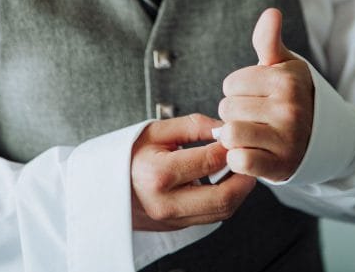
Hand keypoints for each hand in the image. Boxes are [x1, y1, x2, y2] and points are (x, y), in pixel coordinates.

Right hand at [131, 113, 255, 230]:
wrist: (103, 185)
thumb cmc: (129, 153)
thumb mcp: (155, 130)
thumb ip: (192, 126)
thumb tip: (224, 128)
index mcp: (158, 173)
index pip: (209, 161)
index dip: (229, 146)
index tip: (237, 134)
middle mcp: (165, 202)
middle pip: (222, 197)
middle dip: (245, 176)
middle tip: (251, 157)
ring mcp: (171, 219)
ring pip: (221, 212)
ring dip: (239, 191)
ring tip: (242, 168)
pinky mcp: (176, 227)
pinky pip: (211, 217)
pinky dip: (226, 200)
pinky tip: (226, 181)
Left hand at [218, 8, 313, 181]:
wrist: (323, 137)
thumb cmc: (294, 95)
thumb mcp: (284, 65)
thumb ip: (269, 40)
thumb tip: (271, 12)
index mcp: (286, 81)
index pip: (231, 83)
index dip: (237, 89)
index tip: (254, 95)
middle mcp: (289, 109)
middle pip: (227, 108)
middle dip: (234, 112)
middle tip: (252, 116)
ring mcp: (286, 140)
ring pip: (230, 133)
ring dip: (233, 135)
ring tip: (248, 132)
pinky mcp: (280, 166)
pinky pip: (240, 161)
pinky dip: (238, 158)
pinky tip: (250, 151)